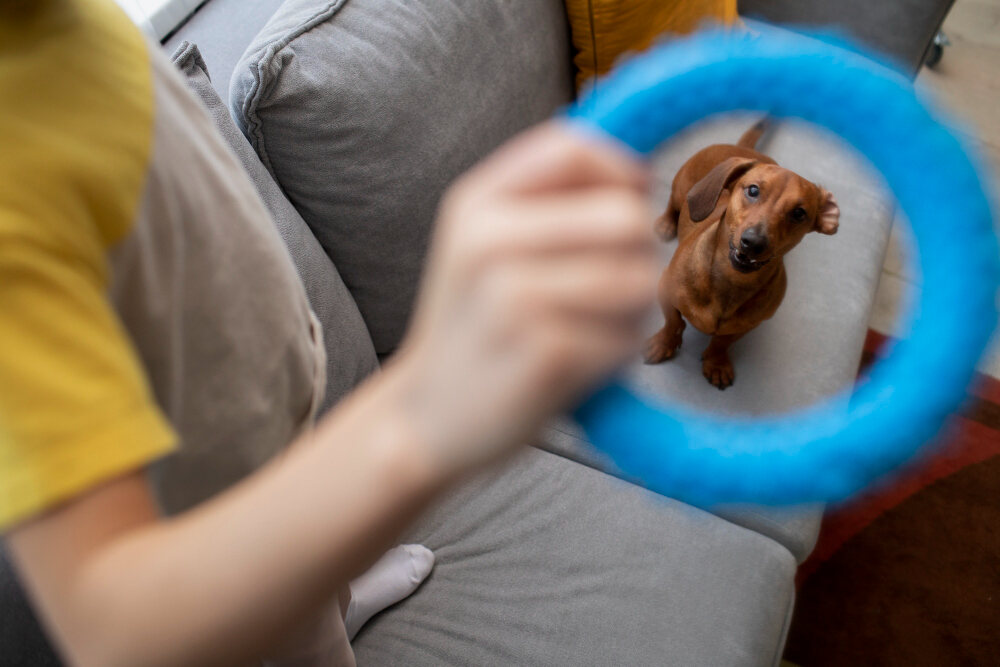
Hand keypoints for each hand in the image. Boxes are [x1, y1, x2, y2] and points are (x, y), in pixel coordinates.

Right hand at [387, 121, 658, 477]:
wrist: (424, 421)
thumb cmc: (473, 330)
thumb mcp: (481, 247)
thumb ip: (544, 203)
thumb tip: (636, 176)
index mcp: (475, 203)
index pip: (573, 147)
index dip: (618, 171)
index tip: (624, 204)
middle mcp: (489, 240)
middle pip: (623, 215)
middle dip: (635, 254)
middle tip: (605, 289)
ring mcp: (515, 297)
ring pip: (636, 278)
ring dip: (629, 312)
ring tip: (586, 330)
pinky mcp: (546, 352)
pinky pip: (626, 338)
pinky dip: (614, 357)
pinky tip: (576, 368)